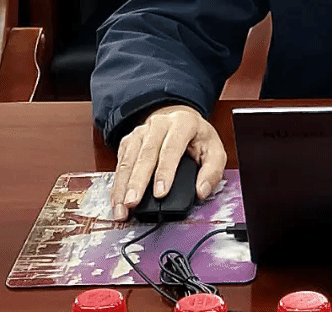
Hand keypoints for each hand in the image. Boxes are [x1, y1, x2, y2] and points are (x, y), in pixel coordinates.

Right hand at [110, 105, 226, 221]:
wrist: (181, 122)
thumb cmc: (198, 139)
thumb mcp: (215, 151)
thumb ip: (212, 171)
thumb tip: (201, 191)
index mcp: (183, 123)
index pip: (171, 148)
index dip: (165, 171)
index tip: (160, 193)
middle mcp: (159, 124)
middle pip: (146, 154)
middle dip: (138, 181)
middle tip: (133, 203)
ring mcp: (141, 132)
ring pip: (129, 160)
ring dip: (123, 186)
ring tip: (122, 209)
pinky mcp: (129, 141)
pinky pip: (120, 164)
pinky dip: (117, 184)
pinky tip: (117, 200)